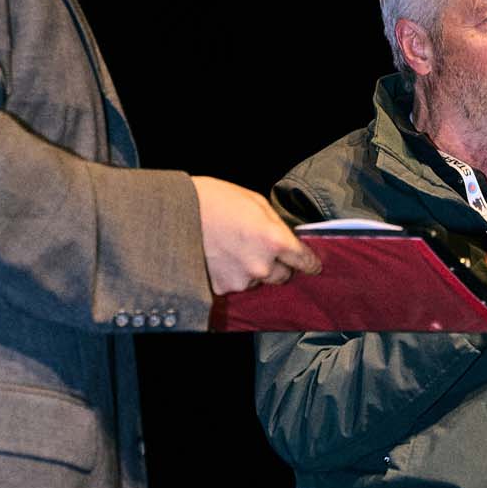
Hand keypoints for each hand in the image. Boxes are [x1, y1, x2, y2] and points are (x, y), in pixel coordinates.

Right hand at [190, 177, 321, 294]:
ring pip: (257, 280)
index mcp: (275, 240)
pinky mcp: (222, 288)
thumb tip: (288, 239)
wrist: (174, 212)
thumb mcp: (255, 202)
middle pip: (283, 276)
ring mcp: (241, 279)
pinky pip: (235, 284)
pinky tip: (219, 256)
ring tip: (232, 247)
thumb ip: (276, 225)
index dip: (310, 262)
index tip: (312, 265)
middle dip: (277, 264)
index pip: (305, 262)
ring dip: (252, 269)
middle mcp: (261, 265)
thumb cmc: (214, 199)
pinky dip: (231, 274)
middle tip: (259, 247)